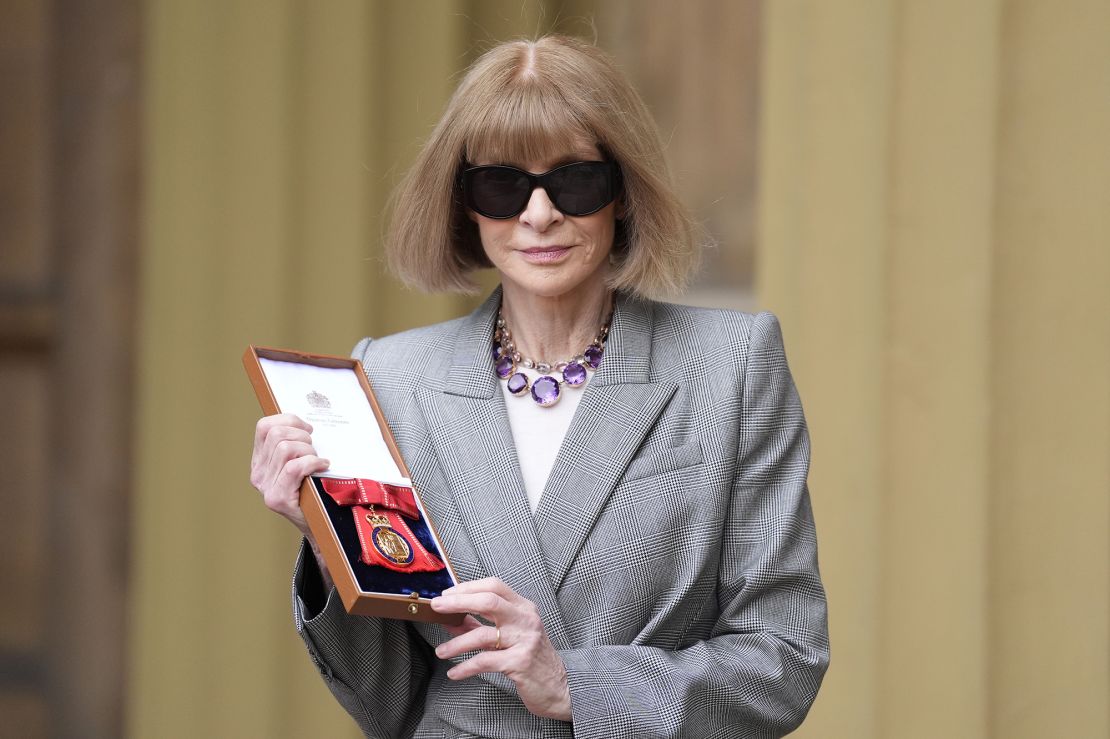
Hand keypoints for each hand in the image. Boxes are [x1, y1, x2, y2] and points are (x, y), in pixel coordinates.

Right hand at [249, 413, 330, 536]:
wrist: (319, 524)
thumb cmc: (313, 489)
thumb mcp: (299, 462)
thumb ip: (295, 444)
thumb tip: (307, 424)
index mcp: (260, 461)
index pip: (264, 426)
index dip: (288, 420)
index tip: (307, 429)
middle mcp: (258, 473)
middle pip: (276, 434)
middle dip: (302, 435)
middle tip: (314, 448)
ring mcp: (266, 487)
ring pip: (285, 449)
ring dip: (308, 450)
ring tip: (317, 460)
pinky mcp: (278, 498)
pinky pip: (294, 468)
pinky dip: (313, 462)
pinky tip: (322, 466)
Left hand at [431, 578, 570, 721]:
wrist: (559, 687)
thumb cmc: (531, 659)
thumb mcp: (507, 637)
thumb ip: (479, 626)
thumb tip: (450, 618)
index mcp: (524, 608)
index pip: (494, 586)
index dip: (468, 587)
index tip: (447, 595)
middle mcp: (526, 620)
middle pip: (489, 601)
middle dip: (458, 602)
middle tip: (437, 607)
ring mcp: (524, 640)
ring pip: (483, 634)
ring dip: (457, 643)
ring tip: (441, 651)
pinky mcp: (520, 663)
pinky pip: (485, 661)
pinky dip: (466, 667)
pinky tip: (455, 672)